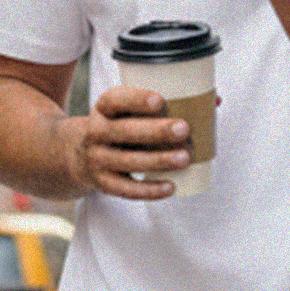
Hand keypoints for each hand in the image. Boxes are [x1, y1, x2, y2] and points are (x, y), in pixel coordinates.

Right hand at [65, 86, 191, 199]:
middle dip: (155, 131)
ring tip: (184, 157)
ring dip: (158, 160)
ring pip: (128, 161)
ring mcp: (97, 159)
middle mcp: (96, 132)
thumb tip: (214, 101)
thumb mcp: (126, 111)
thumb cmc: (116, 126)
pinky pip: (126, 189)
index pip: (114, 100)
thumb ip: (164, 104)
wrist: (75, 154)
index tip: (160, 101)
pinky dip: (149, 190)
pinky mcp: (102, 183)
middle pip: (123, 131)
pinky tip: (171, 186)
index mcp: (103, 108)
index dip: (136, 100)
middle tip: (183, 128)